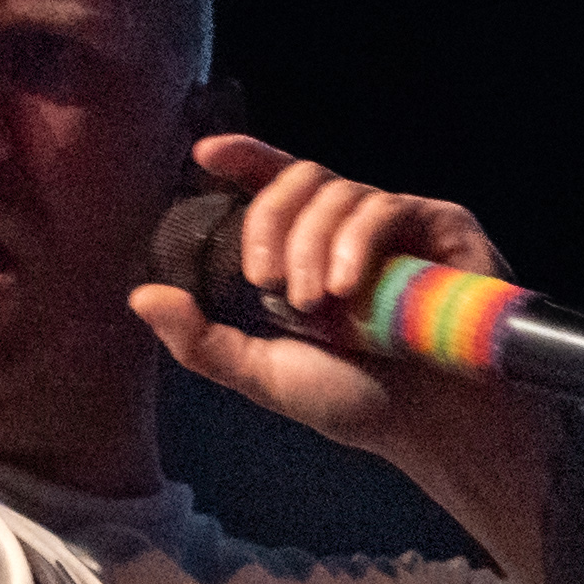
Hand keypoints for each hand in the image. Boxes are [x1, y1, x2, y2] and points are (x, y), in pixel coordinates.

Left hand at [129, 134, 513, 460]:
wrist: (435, 428)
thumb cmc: (362, 401)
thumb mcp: (267, 374)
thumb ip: (203, 341)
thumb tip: (141, 296)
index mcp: (312, 253)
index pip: (276, 187)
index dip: (244, 159)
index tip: (203, 156)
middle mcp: (354, 230)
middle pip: (300, 181)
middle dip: (270, 224)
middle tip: (265, 284)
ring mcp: (399, 225)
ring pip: (338, 192)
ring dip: (312, 246)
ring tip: (313, 307)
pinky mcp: (442, 226)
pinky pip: (386, 207)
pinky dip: (356, 243)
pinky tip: (347, 290)